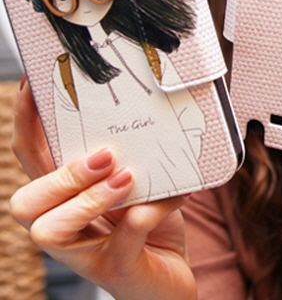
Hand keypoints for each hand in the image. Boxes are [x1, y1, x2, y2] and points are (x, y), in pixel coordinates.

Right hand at [10, 79, 196, 299]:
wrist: (168, 284)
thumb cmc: (147, 227)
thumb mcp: (136, 184)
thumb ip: (131, 156)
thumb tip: (144, 110)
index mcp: (66, 198)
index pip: (31, 157)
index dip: (26, 121)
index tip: (33, 83)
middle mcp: (65, 227)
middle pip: (26, 202)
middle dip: (60, 174)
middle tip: (104, 155)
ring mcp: (86, 253)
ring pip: (51, 230)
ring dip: (87, 199)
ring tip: (126, 178)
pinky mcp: (116, 269)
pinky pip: (125, 239)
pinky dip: (148, 213)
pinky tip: (174, 196)